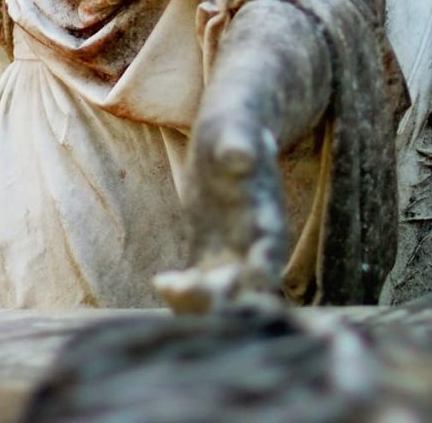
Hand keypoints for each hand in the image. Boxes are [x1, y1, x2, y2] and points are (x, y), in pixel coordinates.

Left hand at [156, 111, 287, 312]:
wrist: (230, 136)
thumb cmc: (235, 129)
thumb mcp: (237, 131)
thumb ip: (241, 145)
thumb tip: (240, 155)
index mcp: (269, 217)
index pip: (269, 254)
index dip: (258, 273)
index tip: (238, 281)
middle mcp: (256, 245)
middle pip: (247, 286)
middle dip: (223, 298)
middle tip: (187, 293)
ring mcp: (234, 254)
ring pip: (222, 294)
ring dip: (200, 302)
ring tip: (168, 289)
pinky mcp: (211, 257)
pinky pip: (201, 286)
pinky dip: (185, 293)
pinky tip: (162, 282)